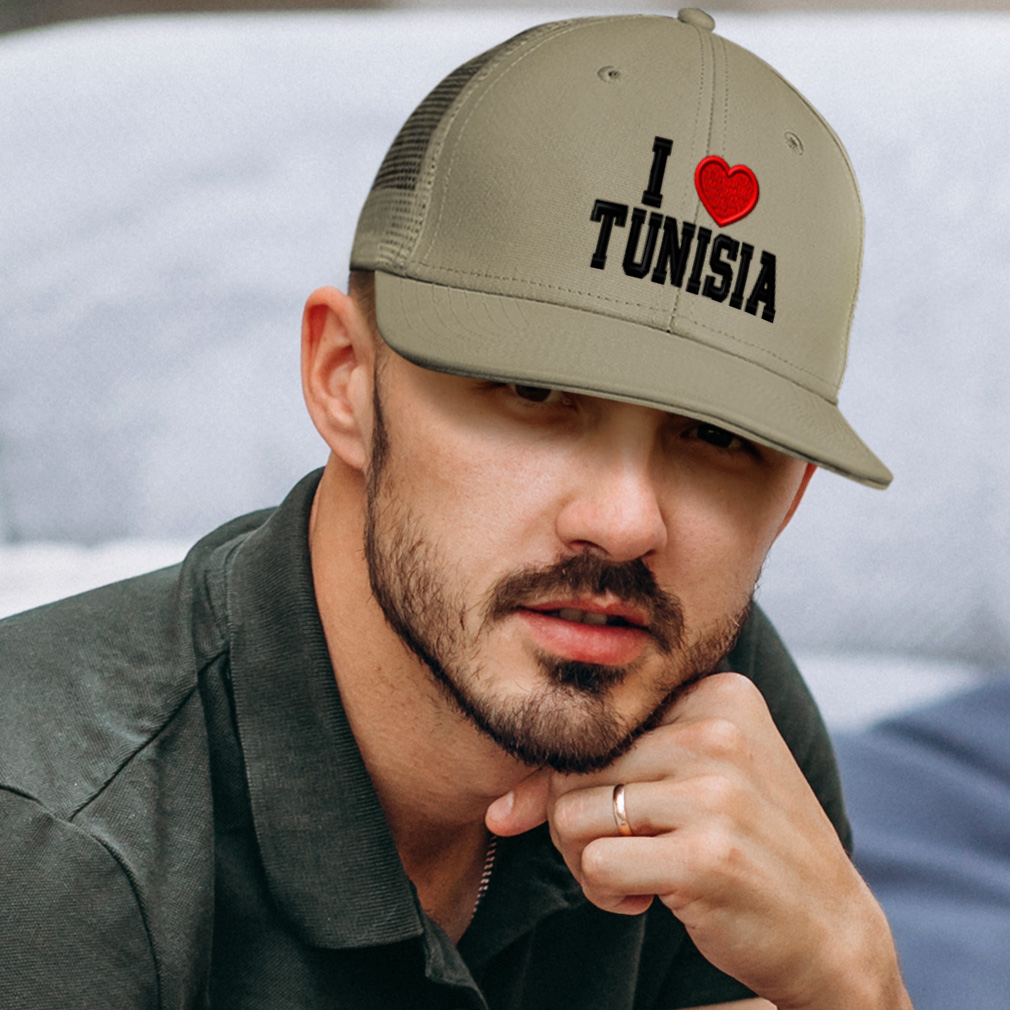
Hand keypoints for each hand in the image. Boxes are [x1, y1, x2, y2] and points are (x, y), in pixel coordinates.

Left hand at [485, 673, 909, 1009]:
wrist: (832, 930)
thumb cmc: (744, 846)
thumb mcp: (684, 786)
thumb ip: (599, 775)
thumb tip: (497, 810)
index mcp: (719, 693)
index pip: (594, 722)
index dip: (572, 776)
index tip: (592, 816)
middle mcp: (719, 730)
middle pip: (574, 768)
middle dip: (576, 825)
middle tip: (620, 853)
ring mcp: (718, 791)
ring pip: (573, 815)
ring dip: (586, 863)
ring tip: (635, 876)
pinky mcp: (710, 854)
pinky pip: (597, 865)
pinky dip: (606, 894)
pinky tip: (648, 901)